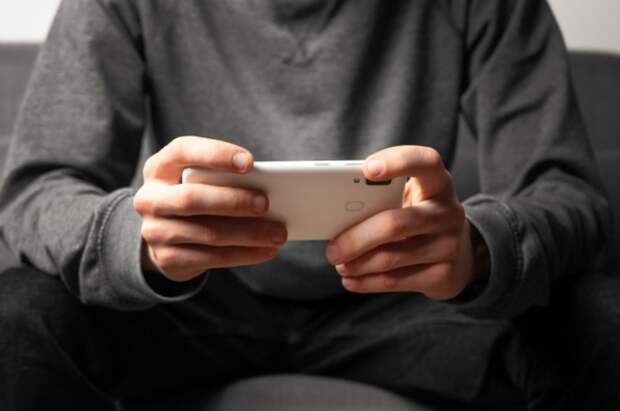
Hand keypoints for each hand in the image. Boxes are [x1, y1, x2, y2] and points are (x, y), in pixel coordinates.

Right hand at [133, 136, 286, 281]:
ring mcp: (155, 231)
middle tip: (267, 204)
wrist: (165, 237)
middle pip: (192, 198)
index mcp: (160, 167)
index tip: (250, 162)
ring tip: (278, 233)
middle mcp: (150, 198)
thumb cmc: (196, 197)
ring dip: (248, 234)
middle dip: (234, 201)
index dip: (216, 155)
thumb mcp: (200, 181)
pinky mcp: (166, 259)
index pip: (183, 151)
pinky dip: (244, 254)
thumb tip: (269, 190)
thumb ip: (224, 179)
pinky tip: (267, 251)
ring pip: (207, 233)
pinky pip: (211, 258)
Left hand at [326, 145, 481, 299]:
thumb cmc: (418, 216)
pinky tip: (350, 279)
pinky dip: (366, 282)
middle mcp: (448, 212)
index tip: (367, 169)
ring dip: (357, 263)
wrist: (459, 253)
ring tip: (339, 263)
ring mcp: (449, 245)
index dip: (398, 162)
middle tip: (332, 249)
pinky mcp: (443, 275)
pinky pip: (395, 281)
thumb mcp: (409, 199)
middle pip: (395, 224)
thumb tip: (336, 212)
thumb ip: (382, 197)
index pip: (426, 162)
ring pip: (391, 258)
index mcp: (437, 183)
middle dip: (356, 239)